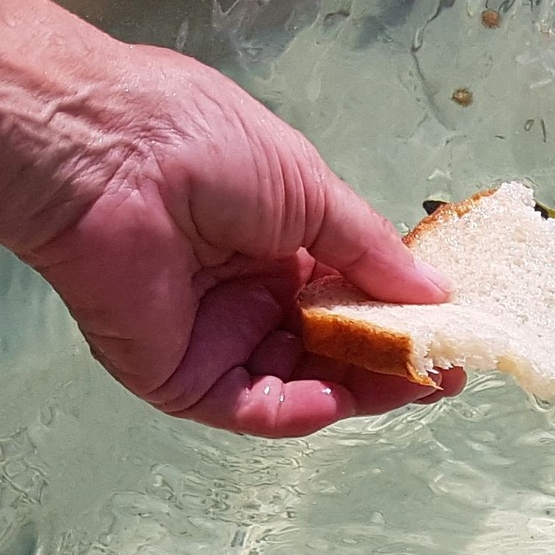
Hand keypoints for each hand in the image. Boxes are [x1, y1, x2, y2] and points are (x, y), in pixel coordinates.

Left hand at [16, 47, 458, 438]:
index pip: (343, 297)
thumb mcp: (309, 187)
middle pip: (325, 348)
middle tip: (438, 373)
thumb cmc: (201, 144)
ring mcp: (208, 336)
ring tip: (406, 385)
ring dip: (352, 389)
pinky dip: (293, 411)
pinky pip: (245, 405)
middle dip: (384, 362)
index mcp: (271, 240)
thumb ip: (369, 251)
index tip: (448, 335)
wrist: (107, 154)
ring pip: (294, 383)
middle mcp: (241, 291)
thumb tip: (435, 292)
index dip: (396, 318)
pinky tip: (333, 398)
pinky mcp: (173, 373)